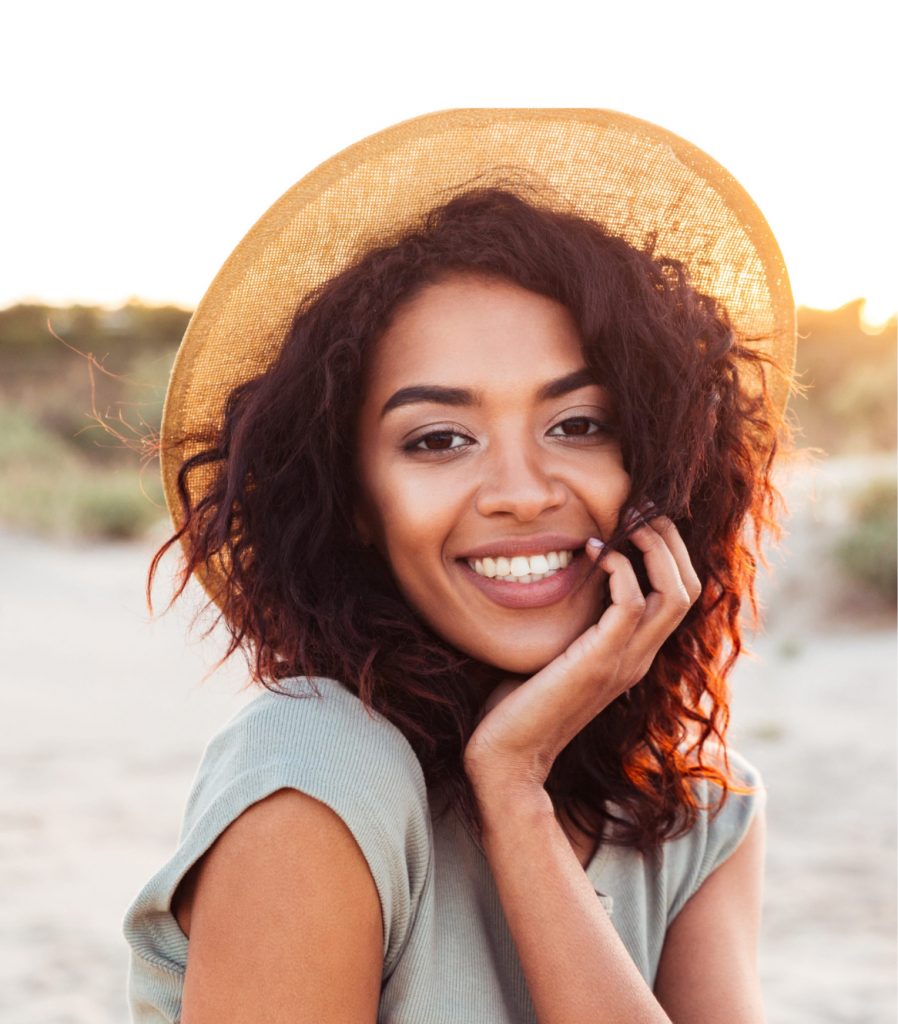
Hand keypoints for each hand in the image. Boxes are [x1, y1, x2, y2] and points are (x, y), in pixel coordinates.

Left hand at [463, 511, 701, 794]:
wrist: (506, 755)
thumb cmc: (519, 703)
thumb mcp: (556, 652)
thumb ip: (572, 621)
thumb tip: (559, 573)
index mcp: (634, 654)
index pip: (681, 595)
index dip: (668, 552)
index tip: (636, 519)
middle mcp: (640, 657)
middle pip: (691, 587)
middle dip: (670, 540)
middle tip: (639, 508)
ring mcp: (625, 662)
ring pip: (676, 593)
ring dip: (654, 547)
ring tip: (627, 521)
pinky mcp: (600, 663)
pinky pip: (633, 604)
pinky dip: (620, 570)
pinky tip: (594, 554)